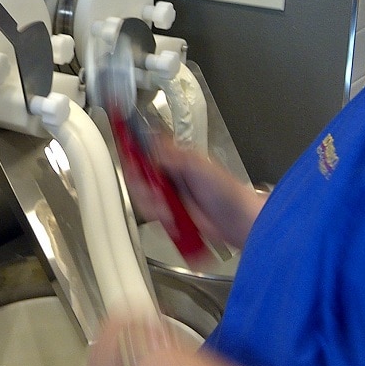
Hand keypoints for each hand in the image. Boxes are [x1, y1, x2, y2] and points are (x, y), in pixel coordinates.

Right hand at [122, 135, 264, 250]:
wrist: (240, 222)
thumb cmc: (227, 192)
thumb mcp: (197, 166)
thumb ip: (171, 155)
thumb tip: (150, 144)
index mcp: (176, 160)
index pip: (146, 151)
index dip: (133, 151)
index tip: (125, 150)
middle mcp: (171, 177)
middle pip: (140, 177)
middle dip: (143, 186)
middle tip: (155, 192)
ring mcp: (171, 198)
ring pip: (145, 198)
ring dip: (153, 205)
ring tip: (168, 209)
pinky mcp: (173, 217)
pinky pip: (154, 216)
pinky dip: (160, 219)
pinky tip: (171, 218)